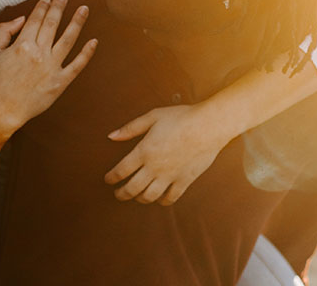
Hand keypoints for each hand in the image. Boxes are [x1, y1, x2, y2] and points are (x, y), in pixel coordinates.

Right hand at [0, 0, 96, 133]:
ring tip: (84, 9)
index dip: (43, 7)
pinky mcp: (60, 82)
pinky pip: (77, 65)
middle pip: (52, 24)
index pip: (35, 20)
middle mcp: (39, 53)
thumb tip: (21, 19)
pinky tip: (94, 41)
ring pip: (68, 39)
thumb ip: (3, 31)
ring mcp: (51, 67)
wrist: (3, 110)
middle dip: (59, 7)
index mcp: (22, 45)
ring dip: (77, 22)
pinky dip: (87, 53)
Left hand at [104, 104, 230, 204]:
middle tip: (117, 193)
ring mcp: (170, 176)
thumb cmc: (180, 117)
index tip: (107, 180)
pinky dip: (161, 201)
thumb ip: (130, 128)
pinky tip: (158, 198)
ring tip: (136, 196)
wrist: (209, 125)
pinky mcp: (184, 181)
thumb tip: (111, 136)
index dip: (111, 178)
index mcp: (144, 151)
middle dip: (121, 193)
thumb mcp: (153, 117)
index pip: (121, 171)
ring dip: (139, 198)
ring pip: (149, 196)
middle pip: (132, 188)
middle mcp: (155, 167)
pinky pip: (170, 198)